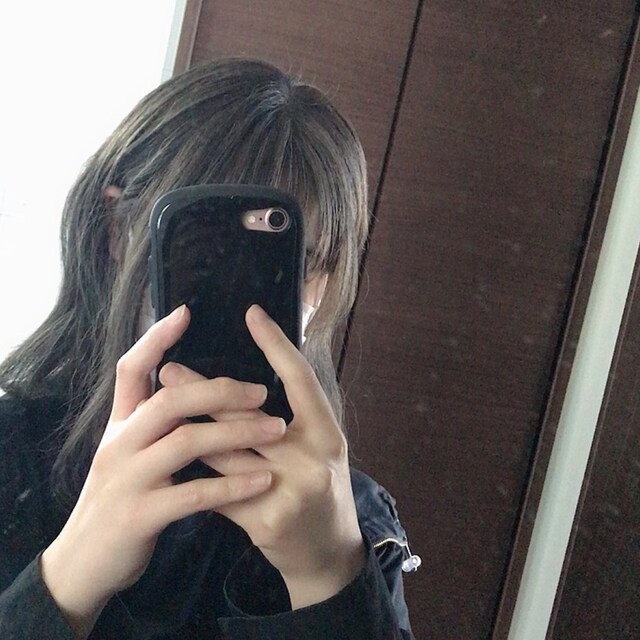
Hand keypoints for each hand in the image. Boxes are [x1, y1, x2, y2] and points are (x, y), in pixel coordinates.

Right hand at [41, 305, 285, 637]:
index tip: (185, 311)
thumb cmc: (119, 499)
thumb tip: (180, 384)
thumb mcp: (128, 453)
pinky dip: (230, 485)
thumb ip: (150, 421)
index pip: (131, 368)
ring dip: (236, 432)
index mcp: (120, 424)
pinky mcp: (138, 515)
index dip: (155, 338)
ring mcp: (126, 478)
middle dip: (219, 389)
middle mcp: (119, 443)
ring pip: (185, 441)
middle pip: (169, 398)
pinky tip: (262, 480)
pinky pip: (192, 494)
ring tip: (276, 429)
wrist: (82, 563)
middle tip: (262, 389)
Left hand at [162, 305, 365, 608]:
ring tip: (157, 405)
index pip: (300, 378)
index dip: (276, 344)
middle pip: (248, 416)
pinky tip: (167, 455)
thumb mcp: (320, 446)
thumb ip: (296, 414)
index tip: (252, 314)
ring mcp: (289, 492)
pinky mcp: (264, 521)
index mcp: (328, 433)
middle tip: (170, 367)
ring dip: (188, 427)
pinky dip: (194, 472)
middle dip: (205, 391)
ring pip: (225, 452)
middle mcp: (312, 459)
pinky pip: (219, 489)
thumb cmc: (321, 487)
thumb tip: (251, 376)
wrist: (327, 553)